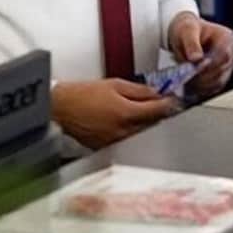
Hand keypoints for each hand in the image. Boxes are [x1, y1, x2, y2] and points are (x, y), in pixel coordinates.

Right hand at [51, 78, 177, 149]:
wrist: (60, 108)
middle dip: (156, 113)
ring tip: (134, 112)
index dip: (168, 104)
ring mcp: (116, 142)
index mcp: (126, 113)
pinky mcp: (108, 148)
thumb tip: (156, 92)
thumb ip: (138, 90)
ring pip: (140, 133)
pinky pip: (127, 140)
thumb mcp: (112, 84)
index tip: (173, 100)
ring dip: (143, 123)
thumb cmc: (81, 94)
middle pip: (151, 124)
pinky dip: (129, 131)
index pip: (158, 110)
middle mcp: (123, 131)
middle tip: (157, 103)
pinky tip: (121, 122)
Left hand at [167, 12, 232, 97]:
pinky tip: (190, 84)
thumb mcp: (186, 31)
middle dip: (203, 75)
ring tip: (186, 80)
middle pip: (222, 70)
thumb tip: (196, 58)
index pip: (224, 55)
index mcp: (226, 37)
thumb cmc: (187, 29)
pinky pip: (214, 87)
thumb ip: (191, 43)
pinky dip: (202, 88)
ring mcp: (227, 66)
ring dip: (201, 84)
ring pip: (219, 81)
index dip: (211, 64)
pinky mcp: (221, 76)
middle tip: (186, 77)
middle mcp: (231, 52)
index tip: (196, 68)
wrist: (185, 35)